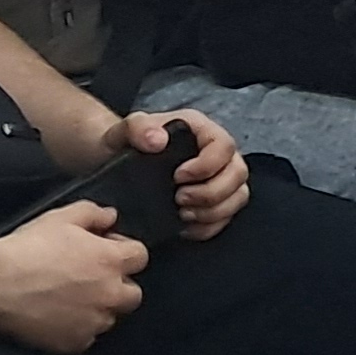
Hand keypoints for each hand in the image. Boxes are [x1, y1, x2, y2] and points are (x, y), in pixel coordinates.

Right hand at [0, 202, 150, 353]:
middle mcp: (109, 295)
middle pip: (133, 293)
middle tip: (92, 276)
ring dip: (99, 307)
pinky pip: (87, 336)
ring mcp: (93, 322)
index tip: (104, 248)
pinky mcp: (74, 343)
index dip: (124, 250)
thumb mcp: (62, 217)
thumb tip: (111, 217)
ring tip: (72, 297)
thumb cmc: (29, 247)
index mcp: (111, 261)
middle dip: (118, 284)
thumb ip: (94, 214)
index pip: (140, 257)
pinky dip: (79, 327)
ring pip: (109, 317)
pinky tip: (58, 315)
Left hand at [121, 104, 250, 240]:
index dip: (207, 166)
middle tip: (179, 200)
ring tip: (182, 214)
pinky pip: (227, 217)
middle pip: (238, 173)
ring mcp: (219, 177)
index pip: (224, 146)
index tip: (177, 177)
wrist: (117, 166)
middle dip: (211, 193)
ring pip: (238, 196)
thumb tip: (159, 141)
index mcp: (201, 129)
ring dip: (212, 212)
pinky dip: (208, 227)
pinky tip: (184, 226)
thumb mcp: (124, 131)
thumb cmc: (125, 144)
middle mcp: (217, 152)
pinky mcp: (215, 201)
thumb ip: (138, 128)